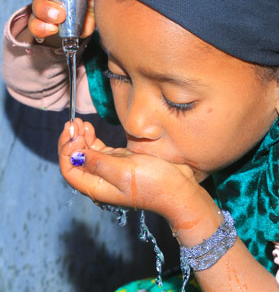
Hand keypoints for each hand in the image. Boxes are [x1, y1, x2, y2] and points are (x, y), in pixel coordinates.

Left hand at [58, 119, 217, 233]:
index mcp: (98, 187)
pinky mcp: (122, 161)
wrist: (179, 188)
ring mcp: (111, 169)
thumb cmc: (155, 184)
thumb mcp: (125, 172)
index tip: (72, 133)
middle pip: (76, 160)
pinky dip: (93, 139)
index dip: (66, 151)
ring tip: (80, 123)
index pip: (70, 170)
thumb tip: (74, 154)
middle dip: (71, 141)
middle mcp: (101, 179)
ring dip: (81, 138)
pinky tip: (91, 129)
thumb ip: (99, 162)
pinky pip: (101, 150)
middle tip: (72, 123)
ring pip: (87, 153)